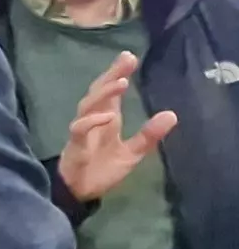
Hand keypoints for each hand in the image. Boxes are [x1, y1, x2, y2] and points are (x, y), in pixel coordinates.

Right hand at [60, 51, 178, 202]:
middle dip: (111, 74)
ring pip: (88, 105)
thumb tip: (172, 114)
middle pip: (98, 91)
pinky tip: (108, 115)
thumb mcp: (133, 153)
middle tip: (126, 59)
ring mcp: (82, 131)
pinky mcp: (75, 145)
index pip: (111, 92)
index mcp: (106, 119)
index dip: (118, 73)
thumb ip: (149, 135)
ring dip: (104, 93)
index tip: (129, 56)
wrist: (82, 192)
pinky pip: (80, 128)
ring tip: (121, 82)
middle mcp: (93, 120)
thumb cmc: (103, 170)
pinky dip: (92, 120)